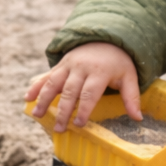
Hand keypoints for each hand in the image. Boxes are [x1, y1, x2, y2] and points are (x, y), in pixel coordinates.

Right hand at [25, 42, 141, 131]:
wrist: (105, 37)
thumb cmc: (118, 62)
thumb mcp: (129, 76)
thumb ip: (131, 97)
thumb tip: (138, 119)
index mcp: (99, 72)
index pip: (89, 93)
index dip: (84, 109)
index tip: (78, 124)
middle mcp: (81, 68)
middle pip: (69, 91)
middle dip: (63, 111)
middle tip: (59, 128)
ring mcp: (68, 65)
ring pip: (53, 83)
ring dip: (44, 99)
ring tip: (37, 115)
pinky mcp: (60, 65)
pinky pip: (46, 76)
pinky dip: (36, 86)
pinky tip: (28, 98)